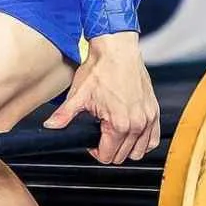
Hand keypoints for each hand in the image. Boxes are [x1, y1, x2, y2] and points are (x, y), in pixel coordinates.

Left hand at [44, 31, 159, 164]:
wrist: (117, 49)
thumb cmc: (101, 68)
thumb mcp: (79, 94)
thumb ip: (64, 115)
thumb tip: (51, 126)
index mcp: (119, 124)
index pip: (107, 157)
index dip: (95, 152)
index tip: (91, 141)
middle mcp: (137, 124)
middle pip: (122, 156)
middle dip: (109, 149)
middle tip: (100, 134)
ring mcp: (148, 118)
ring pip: (139, 151)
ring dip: (126, 148)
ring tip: (114, 134)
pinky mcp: (154, 110)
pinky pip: (153, 139)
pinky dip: (143, 141)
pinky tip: (131, 133)